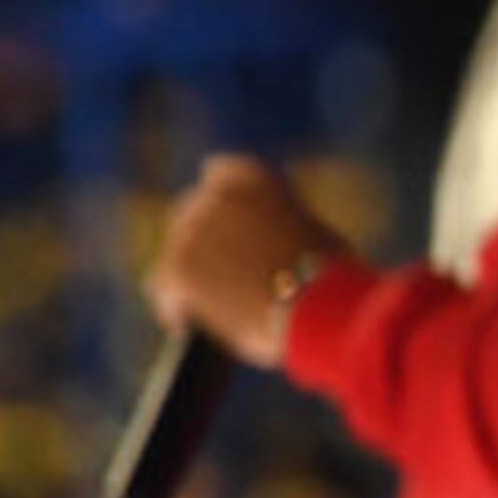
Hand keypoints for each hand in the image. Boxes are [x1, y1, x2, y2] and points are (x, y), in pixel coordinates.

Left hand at [144, 156, 347, 368]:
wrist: (320, 305)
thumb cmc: (332, 276)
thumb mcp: (312, 233)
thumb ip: (278, 229)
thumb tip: (271, 251)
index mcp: (253, 178)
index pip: (222, 173)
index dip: (226, 205)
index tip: (229, 224)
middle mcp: (215, 196)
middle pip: (190, 215)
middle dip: (204, 241)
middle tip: (220, 272)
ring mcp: (191, 233)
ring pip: (177, 255)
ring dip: (191, 275)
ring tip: (205, 305)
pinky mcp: (175, 270)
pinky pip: (165, 290)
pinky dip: (176, 307)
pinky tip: (187, 325)